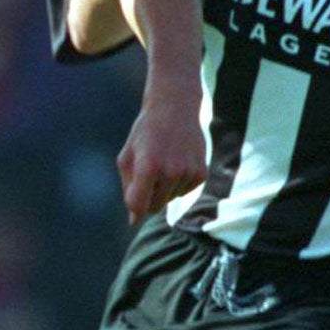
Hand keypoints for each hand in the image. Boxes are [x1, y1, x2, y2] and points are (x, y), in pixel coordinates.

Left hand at [117, 82, 207, 220]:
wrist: (175, 108)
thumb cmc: (144, 134)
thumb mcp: (127, 157)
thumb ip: (128, 188)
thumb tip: (133, 221)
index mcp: (148, 167)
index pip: (139, 207)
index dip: (135, 207)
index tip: (134, 199)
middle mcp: (171, 171)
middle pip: (155, 206)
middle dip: (149, 197)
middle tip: (148, 175)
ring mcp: (188, 172)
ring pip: (171, 198)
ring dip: (165, 187)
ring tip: (165, 161)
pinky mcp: (201, 173)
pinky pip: (185, 191)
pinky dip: (179, 183)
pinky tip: (178, 161)